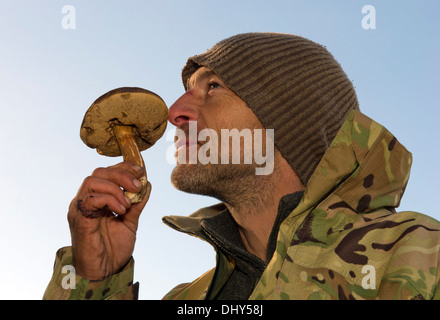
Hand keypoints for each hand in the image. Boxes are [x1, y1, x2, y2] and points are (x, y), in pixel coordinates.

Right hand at [67, 161, 150, 279]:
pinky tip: (121, 211)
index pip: (106, 172)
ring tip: (128, 203)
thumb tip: (148, 184)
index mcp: (97, 198)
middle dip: (122, 174)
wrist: (104, 271)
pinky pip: (91, 199)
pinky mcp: (79, 219)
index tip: (141, 171)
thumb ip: (137, 204)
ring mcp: (80, 208)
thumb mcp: (130, 221)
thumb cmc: (113, 248)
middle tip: (137, 186)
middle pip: (99, 172)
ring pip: (92, 181)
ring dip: (116, 187)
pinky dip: (110, 200)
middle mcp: (86, 200)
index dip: (123, 167)